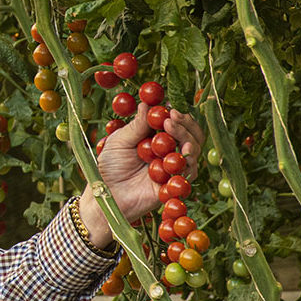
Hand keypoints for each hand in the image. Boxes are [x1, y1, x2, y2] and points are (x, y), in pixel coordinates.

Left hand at [78, 102, 205, 245]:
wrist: (106, 196)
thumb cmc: (109, 168)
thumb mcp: (119, 142)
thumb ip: (136, 125)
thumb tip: (146, 104)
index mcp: (155, 138)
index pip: (175, 123)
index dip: (176, 115)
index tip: (170, 109)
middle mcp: (168, 151)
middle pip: (190, 134)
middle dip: (184, 124)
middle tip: (172, 118)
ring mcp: (173, 167)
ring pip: (193, 150)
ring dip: (188, 138)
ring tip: (173, 130)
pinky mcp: (175, 184)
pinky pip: (190, 172)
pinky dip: (188, 161)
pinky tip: (181, 153)